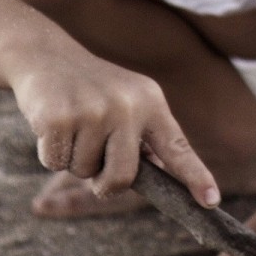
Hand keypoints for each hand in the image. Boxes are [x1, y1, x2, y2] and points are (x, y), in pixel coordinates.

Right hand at [7, 45, 220, 207]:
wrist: (44, 54)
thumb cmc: (90, 87)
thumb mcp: (126, 101)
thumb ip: (143, 138)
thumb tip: (159, 177)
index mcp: (150, 102)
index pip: (177, 147)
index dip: (195, 176)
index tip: (211, 200)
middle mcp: (126, 106)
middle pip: (122, 177)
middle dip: (105, 184)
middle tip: (94, 166)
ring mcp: (92, 111)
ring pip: (84, 171)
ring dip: (73, 158)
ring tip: (71, 124)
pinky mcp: (58, 117)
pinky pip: (55, 162)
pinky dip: (49, 152)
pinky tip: (51, 122)